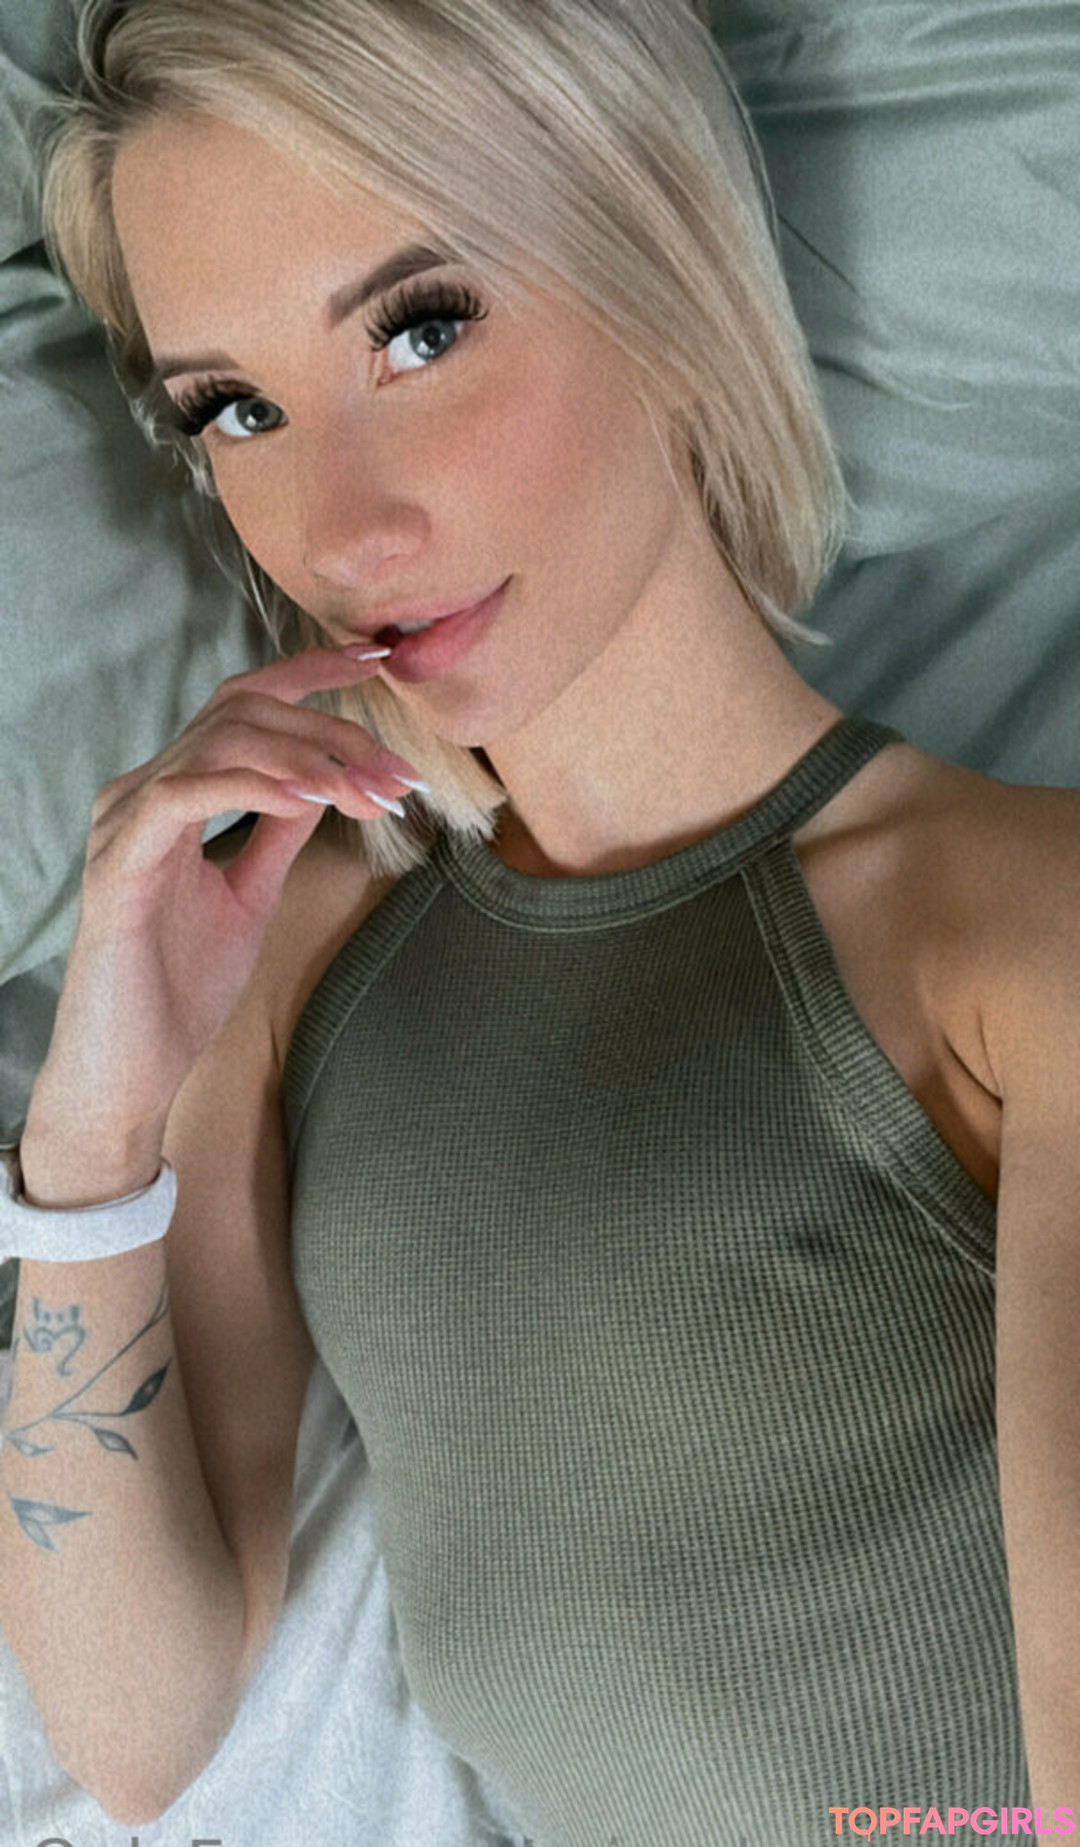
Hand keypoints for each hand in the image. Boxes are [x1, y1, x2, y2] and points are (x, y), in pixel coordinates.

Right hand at [22, 647, 416, 1190]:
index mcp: (170, 792)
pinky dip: (253, 786)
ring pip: (220, 739)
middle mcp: (141, 791)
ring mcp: (125, 821)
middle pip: (243, 711)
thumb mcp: (249, 895)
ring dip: (310, 759)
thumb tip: (326, 779)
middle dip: (334, 733)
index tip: (380, 663)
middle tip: (399, 776)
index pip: (242, 704)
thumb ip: (277, 833)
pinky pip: (185, 793)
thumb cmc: (179, 988)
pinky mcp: (119, 864)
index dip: (309, 672)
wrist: (131, 1068)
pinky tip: (308, 800)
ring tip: (369, 792)